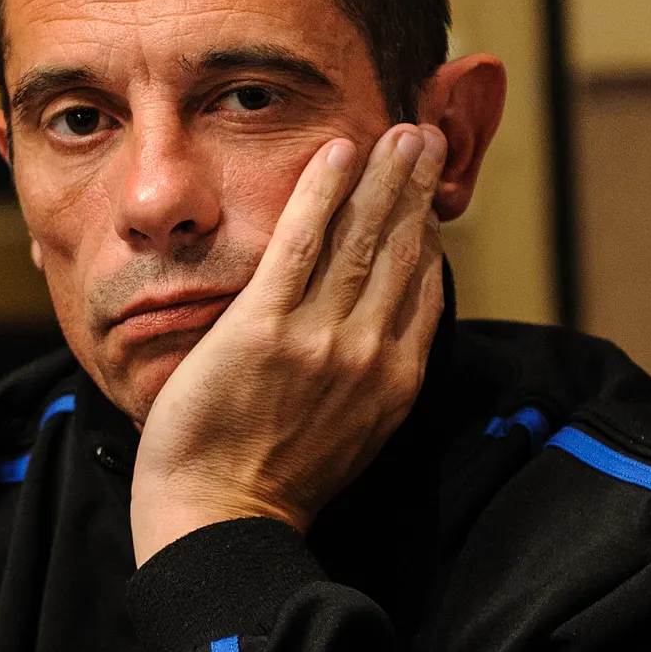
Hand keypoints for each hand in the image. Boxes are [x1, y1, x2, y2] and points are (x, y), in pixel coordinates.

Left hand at [129, 123, 445, 563]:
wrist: (221, 520)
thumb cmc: (272, 487)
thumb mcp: (352, 439)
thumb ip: (372, 384)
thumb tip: (383, 343)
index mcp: (392, 382)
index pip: (422, 289)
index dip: (427, 232)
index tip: (429, 194)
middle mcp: (367, 354)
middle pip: (401, 250)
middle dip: (415, 187)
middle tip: (424, 136)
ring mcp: (318, 339)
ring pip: (361, 237)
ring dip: (383, 176)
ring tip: (397, 132)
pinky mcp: (264, 328)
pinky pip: (301, 243)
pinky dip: (322, 193)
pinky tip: (337, 153)